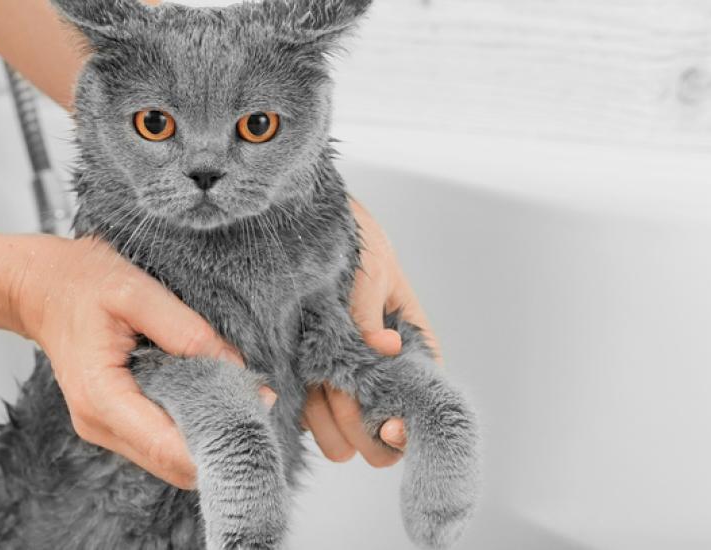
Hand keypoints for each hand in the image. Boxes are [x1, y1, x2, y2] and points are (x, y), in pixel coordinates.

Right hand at [9, 235, 266, 489]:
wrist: (40, 286)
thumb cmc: (80, 282)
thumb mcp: (135, 291)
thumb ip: (185, 330)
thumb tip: (234, 367)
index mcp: (101, 397)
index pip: (168, 448)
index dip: (216, 442)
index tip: (257, 414)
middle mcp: (99, 424)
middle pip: (172, 463)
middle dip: (219, 442)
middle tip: (259, 403)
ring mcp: (104, 428)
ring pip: (168, 458)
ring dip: (206, 436)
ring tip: (240, 397)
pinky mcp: (114, 421)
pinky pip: (159, 440)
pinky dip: (189, 426)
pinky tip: (212, 396)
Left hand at [302, 199, 439, 466]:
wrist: (299, 223)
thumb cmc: (349, 239)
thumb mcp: (367, 269)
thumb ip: (368, 314)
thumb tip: (385, 347)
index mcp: (409, 344)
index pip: (421, 401)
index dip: (407, 423)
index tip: (388, 425)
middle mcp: (377, 372)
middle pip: (379, 436)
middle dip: (361, 427)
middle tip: (338, 391)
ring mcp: (338, 380)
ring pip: (340, 440)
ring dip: (327, 422)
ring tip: (311, 380)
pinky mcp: (300, 380)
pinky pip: (303, 420)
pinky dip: (297, 411)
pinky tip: (289, 378)